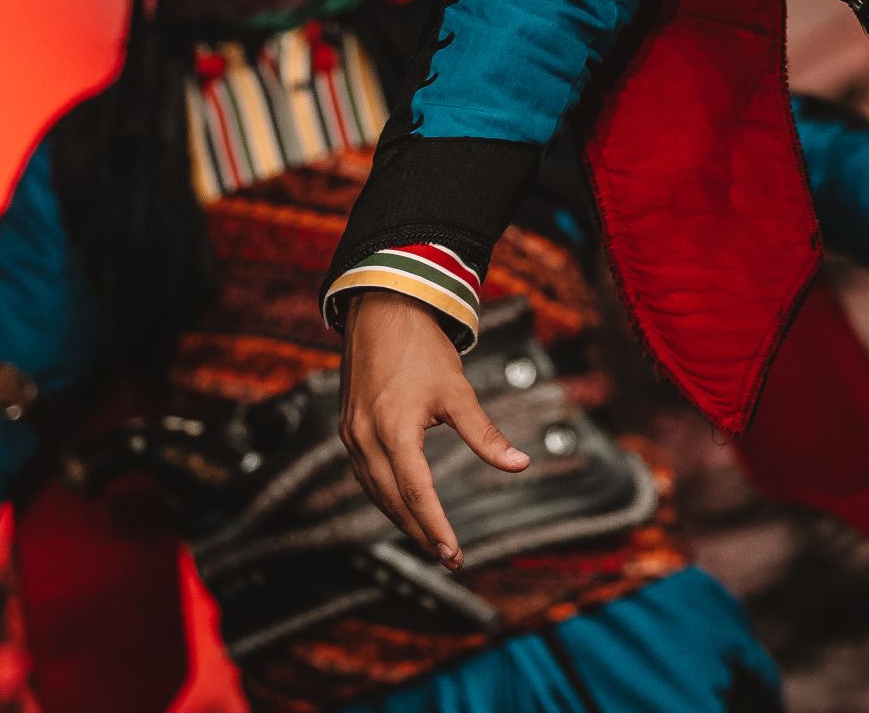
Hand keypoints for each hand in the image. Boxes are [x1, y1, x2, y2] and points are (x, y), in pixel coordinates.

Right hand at [338, 291, 526, 566]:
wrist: (381, 310)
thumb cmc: (422, 348)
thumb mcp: (458, 392)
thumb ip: (486, 434)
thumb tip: (521, 464)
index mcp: (393, 430)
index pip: (415, 493)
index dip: (434, 527)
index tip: (453, 554)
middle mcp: (365, 437)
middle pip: (392, 500)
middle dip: (420, 532)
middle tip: (448, 557)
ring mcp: (351, 434)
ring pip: (375, 491)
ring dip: (401, 518)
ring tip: (430, 540)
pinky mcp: (348, 428)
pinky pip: (365, 474)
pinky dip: (384, 495)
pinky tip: (402, 505)